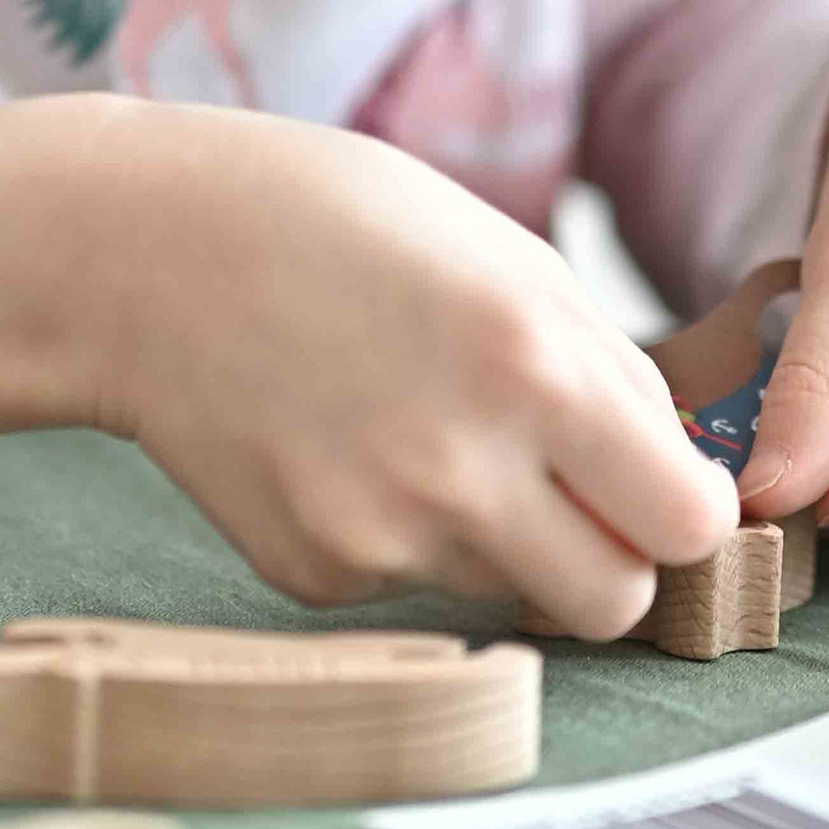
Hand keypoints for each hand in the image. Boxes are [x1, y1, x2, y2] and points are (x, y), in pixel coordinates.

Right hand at [69, 100, 732, 633]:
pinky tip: (344, 449)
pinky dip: (402, 538)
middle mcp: (462, 470)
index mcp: (534, 369)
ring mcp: (379, 536)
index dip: (688, 508)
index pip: (690, 525)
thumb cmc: (338, 224)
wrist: (139, 254)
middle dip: (615, 559)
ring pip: (511, 595)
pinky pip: (411, 589)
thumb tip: (678, 478)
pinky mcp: (313, 576)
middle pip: (616, 603)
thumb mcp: (508, 259)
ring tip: (422, 433)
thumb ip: (605, 373)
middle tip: (573, 496)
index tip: (661, 483)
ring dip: (501, 541)